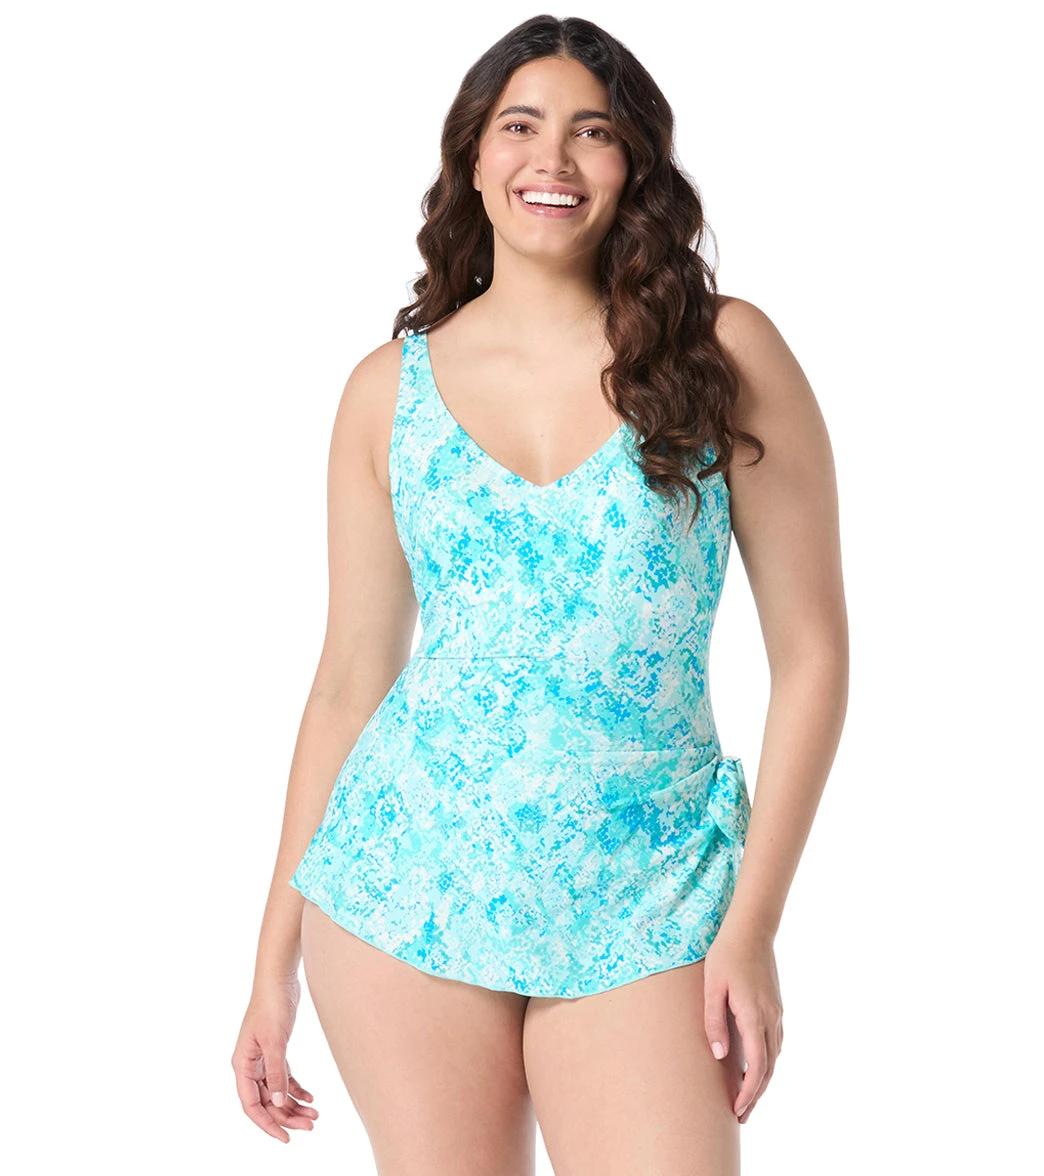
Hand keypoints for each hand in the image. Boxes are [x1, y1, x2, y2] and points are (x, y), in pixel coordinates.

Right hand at [231, 973, 318, 1142]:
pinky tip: (310, 1097)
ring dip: (293, 1104)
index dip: (267, 1124)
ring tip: (314, 1115)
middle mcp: (249, 1065)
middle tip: (310, 1125)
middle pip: (266, 1101)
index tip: (285, 1138)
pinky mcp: (276, 1050)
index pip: (251, 1105)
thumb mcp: (275, 1040)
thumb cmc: (272, 1005)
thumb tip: (277, 1102)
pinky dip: (296, 1089)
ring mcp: (262, 1058)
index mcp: (242, 1065)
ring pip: (276, 1091)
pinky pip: (284, 1077)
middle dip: (287, 1116)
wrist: (279, 979)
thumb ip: (276, 1072)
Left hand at [702, 928, 782, 1123]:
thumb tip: (721, 1056)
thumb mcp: (712, 986)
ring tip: (746, 1097)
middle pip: (769, 1068)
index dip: (748, 1092)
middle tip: (740, 1116)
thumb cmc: (726, 955)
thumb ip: (714, 1021)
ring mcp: (776, 1013)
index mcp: (755, 1016)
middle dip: (756, 1095)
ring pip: (774, 1057)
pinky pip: (775, 1043)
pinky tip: (756, 1066)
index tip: (737, 1110)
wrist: (751, 930)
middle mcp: (771, 1019)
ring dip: (762, 1080)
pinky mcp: (775, 1007)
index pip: (757, 1066)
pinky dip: (767, 1061)